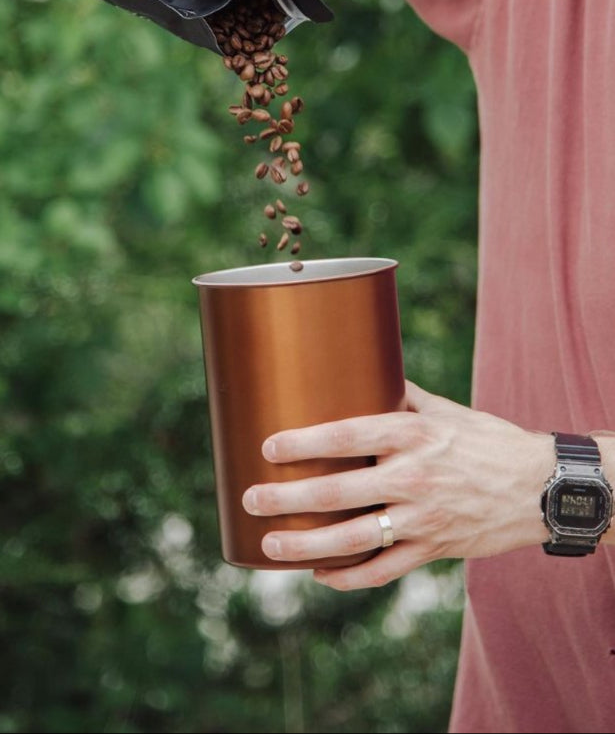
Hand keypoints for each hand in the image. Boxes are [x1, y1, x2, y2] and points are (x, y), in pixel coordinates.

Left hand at [242, 381, 553, 589]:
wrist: (539, 486)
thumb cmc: (487, 441)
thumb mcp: (446, 411)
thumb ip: (401, 397)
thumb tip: (363, 373)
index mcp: (413, 436)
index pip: (347, 436)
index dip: (303, 442)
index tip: (268, 448)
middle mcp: (414, 478)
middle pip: (338, 492)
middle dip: (287, 498)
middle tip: (251, 500)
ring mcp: (423, 520)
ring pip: (354, 540)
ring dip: (306, 545)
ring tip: (270, 545)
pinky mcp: (433, 550)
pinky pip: (383, 570)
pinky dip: (348, 577)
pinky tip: (320, 574)